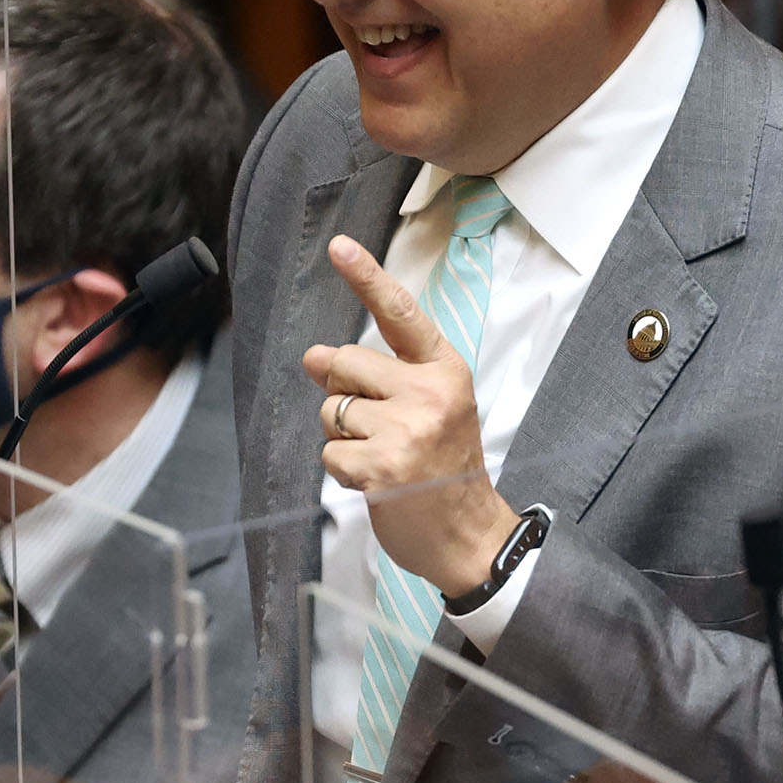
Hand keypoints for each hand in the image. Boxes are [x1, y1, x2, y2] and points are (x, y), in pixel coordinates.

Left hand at [304, 235, 518, 595]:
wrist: (468, 536)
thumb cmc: (444, 468)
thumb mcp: (425, 409)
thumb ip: (375, 376)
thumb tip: (313, 355)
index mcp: (445, 370)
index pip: (400, 314)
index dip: (366, 277)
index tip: (339, 246)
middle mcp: (429, 392)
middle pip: (345, 363)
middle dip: (345, 393)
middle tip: (380, 428)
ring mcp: (406, 430)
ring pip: (331, 409)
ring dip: (343, 435)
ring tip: (383, 456)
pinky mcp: (381, 466)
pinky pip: (330, 451)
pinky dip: (342, 469)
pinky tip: (377, 481)